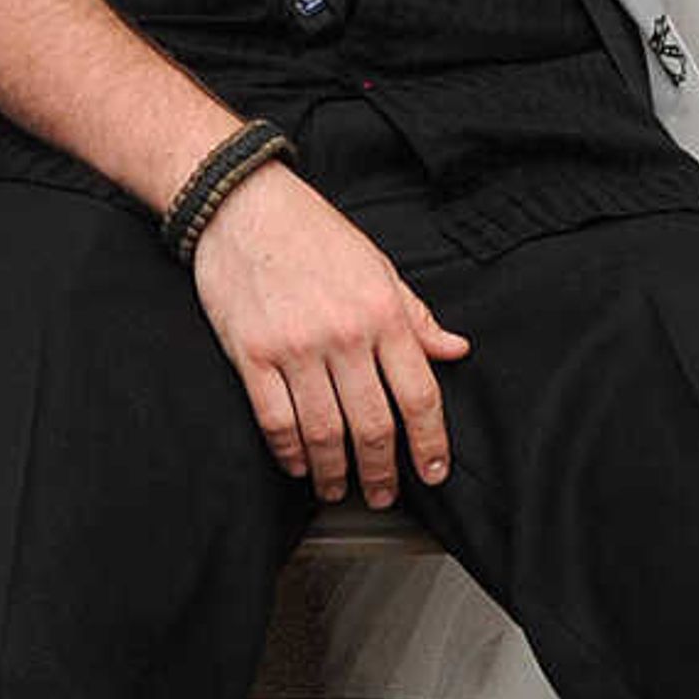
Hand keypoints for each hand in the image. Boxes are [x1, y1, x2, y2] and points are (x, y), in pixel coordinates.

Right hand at [186, 163, 470, 504]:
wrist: (244, 204)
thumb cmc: (313, 233)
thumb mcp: (378, 266)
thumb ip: (415, 315)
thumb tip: (454, 349)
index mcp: (382, 312)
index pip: (419, 394)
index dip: (430, 442)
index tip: (433, 472)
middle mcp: (344, 334)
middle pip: (372, 425)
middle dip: (381, 471)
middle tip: (383, 494)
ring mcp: (295, 347)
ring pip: (323, 432)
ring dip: (334, 472)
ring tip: (338, 489)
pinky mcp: (251, 354)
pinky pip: (275, 420)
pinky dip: (289, 451)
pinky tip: (298, 464)